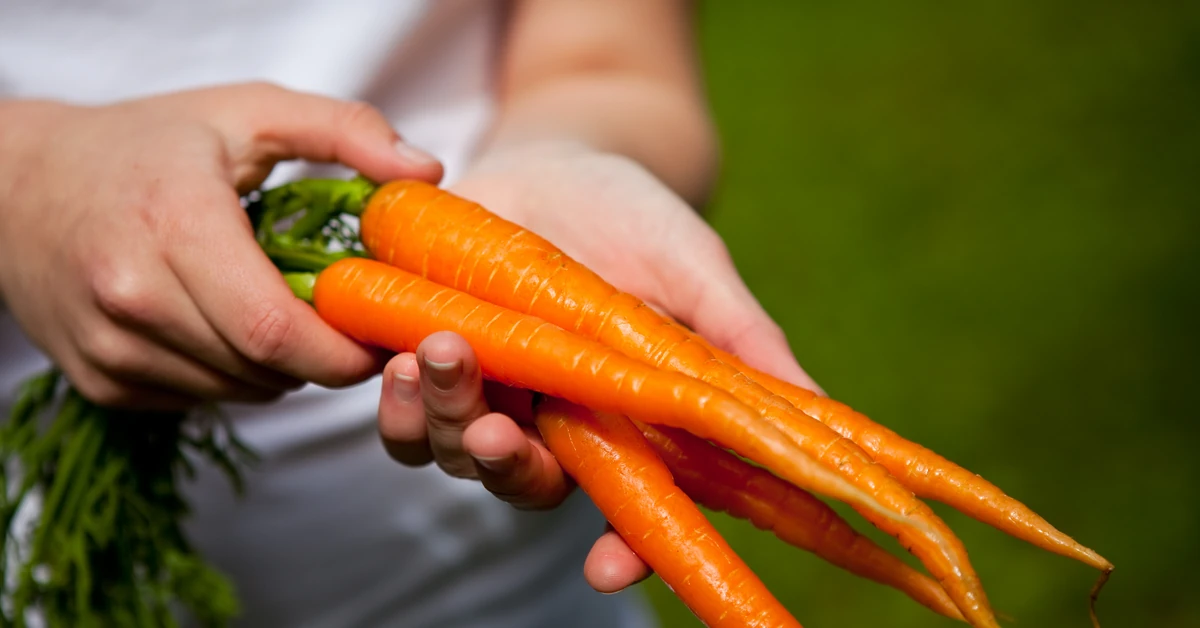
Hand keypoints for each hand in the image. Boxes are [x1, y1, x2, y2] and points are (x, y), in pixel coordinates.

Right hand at [0, 83, 442, 409]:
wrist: (17, 185)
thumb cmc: (144, 144)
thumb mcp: (248, 112)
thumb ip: (345, 130)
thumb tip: (427, 172)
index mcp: (174, 223)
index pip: (276, 329)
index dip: (343, 348)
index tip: (380, 331)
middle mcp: (132, 296)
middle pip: (265, 368)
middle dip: (324, 356)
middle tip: (347, 321)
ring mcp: (110, 348)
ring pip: (240, 390)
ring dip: (282, 366)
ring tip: (282, 309)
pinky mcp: (103, 381)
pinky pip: (203, 396)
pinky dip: (236, 372)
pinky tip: (227, 322)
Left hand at [377, 141, 820, 592]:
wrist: (564, 159)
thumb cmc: (642, 221)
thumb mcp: (697, 272)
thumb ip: (740, 337)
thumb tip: (820, 408)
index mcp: (623, 422)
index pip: (629, 509)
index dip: (624, 548)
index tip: (610, 565)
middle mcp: (550, 422)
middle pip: (523, 482)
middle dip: (505, 467)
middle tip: (497, 432)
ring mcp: (487, 390)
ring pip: (451, 448)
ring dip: (437, 420)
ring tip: (431, 359)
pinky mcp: (426, 348)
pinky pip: (397, 399)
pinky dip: (388, 390)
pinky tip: (390, 354)